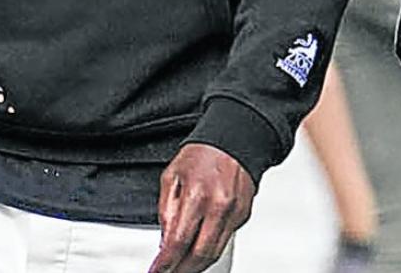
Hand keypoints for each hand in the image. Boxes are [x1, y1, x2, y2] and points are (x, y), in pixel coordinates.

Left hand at [149, 144, 254, 272]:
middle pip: (200, 255)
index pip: (178, 241)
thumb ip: (166, 211)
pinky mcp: (243, 216)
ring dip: (196, 265)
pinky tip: (198, 250)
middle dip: (182, 270)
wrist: (235, 140)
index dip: (166, 263)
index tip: (157, 271)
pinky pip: (224, 240)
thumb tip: (164, 242)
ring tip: (181, 268)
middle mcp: (218, 206)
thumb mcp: (172, 177)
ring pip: (215, 253)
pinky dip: (210, 249)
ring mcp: (234, 213)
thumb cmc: (203, 154)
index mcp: (196, 195)